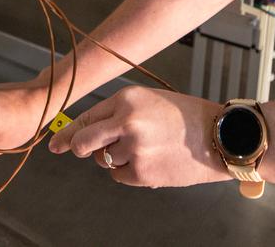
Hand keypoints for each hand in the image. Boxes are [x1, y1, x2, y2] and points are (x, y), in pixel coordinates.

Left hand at [47, 86, 229, 187]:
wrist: (219, 136)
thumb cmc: (187, 117)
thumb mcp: (149, 101)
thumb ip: (119, 114)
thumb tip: (87, 133)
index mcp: (126, 99)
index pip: (87, 117)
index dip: (68, 133)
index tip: (55, 143)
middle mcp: (126, 121)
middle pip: (83, 142)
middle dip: (79, 149)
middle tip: (83, 151)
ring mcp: (134, 148)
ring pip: (105, 160)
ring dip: (116, 158)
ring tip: (146, 148)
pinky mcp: (142, 172)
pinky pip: (121, 176)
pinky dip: (131, 172)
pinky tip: (153, 160)